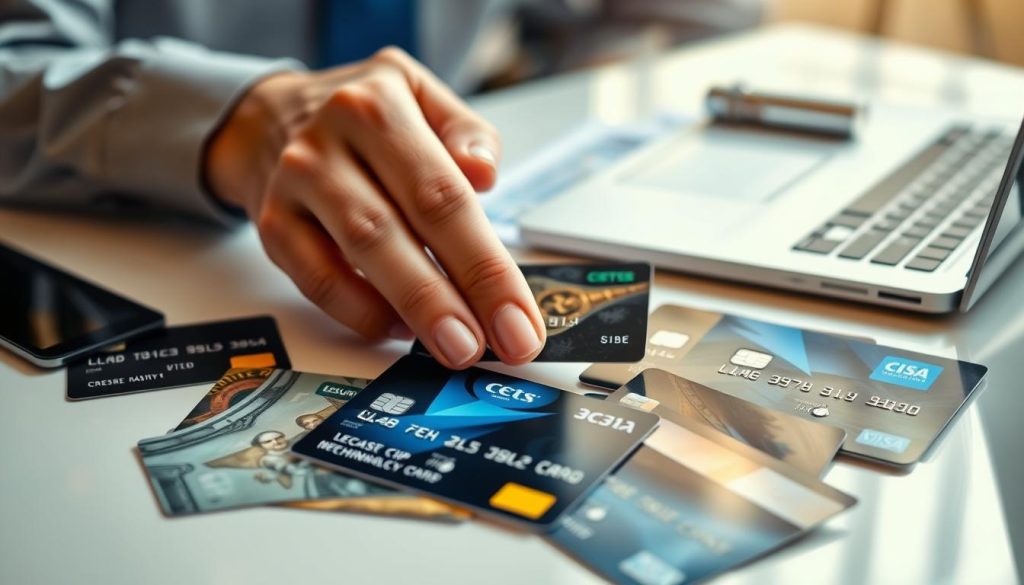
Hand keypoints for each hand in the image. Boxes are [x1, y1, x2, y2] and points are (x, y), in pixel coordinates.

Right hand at [205, 48, 544, 368]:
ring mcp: (296, 184)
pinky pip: (317, 281)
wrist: (271, 119)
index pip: (445, 193)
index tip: (520, 316)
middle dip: (455, 297)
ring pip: (359, 253)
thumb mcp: (423, 98)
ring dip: (414, 308)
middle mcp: (330, 142)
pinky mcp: (274, 225)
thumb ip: (465, 133)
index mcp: (379, 105)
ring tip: (455, 345)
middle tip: (495, 344)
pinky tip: (400, 328)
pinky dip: (361, 312)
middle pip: (401, 227)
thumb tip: (484, 174)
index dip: (486, 263)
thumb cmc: (364, 118)